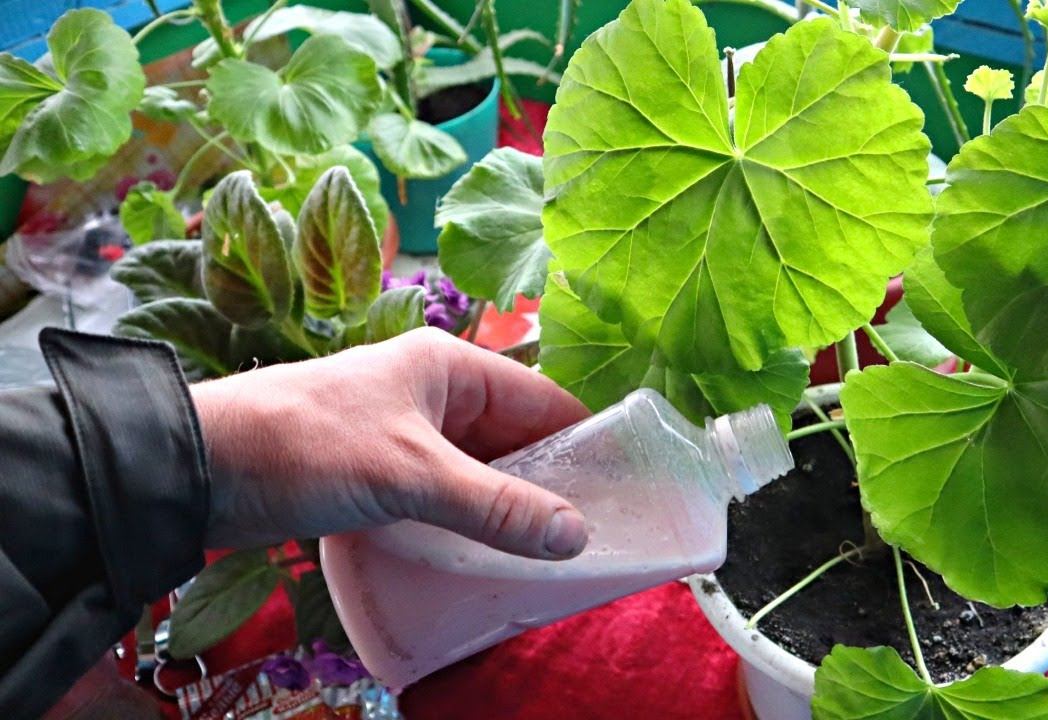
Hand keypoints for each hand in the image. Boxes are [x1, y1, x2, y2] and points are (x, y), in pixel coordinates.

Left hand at [189, 328, 590, 559]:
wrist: (199, 468)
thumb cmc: (305, 444)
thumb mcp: (409, 474)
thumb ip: (493, 506)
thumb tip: (573, 535)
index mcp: (448, 366)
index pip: (541, 400)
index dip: (586, 442)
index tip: (626, 492)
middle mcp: (434, 394)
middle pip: (515, 440)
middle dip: (550, 487)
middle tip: (593, 539)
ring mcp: (406, 436)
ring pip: (479, 474)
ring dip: (508, 512)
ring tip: (551, 559)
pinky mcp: (380, 475)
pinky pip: (444, 499)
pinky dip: (468, 525)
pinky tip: (490, 561)